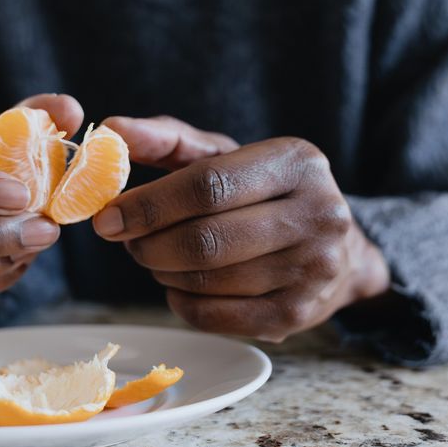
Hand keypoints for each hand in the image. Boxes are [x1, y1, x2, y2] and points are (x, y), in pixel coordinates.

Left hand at [93, 116, 390, 341]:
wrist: (339, 252)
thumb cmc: (266, 195)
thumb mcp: (227, 156)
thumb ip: (169, 140)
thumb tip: (112, 129)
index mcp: (296, 162)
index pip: (208, 185)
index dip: (149, 205)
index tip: (108, 218)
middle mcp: (317, 213)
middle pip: (206, 240)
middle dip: (150, 245)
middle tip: (131, 243)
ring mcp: (313, 268)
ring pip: (208, 281)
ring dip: (164, 273)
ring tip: (159, 260)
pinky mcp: (299, 313)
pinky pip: (216, 317)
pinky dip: (182, 304)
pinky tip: (180, 287)